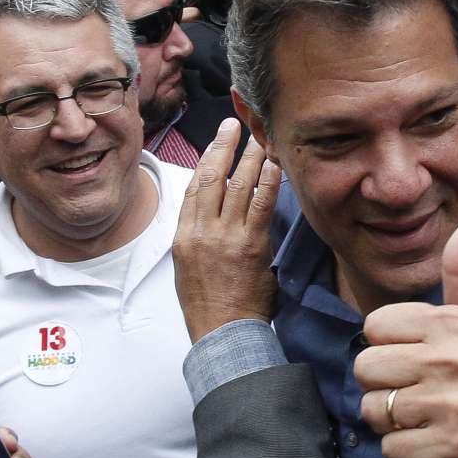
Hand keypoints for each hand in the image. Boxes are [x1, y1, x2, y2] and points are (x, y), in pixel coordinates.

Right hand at [171, 118, 282, 342]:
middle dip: (223, 147)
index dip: (205, 160)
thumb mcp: (188, 267)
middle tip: (234, 125)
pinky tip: (274, 166)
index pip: (193, 188)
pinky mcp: (251, 245)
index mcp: (183, 236)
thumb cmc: (208, 304)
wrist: (221, 331)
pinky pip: (261, 206)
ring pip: (237, 186)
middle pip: (211, 178)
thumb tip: (215, 213)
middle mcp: (201, 232)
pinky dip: (268, 183)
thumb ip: (199, 236)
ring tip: (258, 138)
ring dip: (249, 158)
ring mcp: (226, 237)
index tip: (215, 143)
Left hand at [355, 216, 457, 457]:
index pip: (374, 326)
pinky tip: (433, 442)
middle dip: (384, 386)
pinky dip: (406, 453)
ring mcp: (453, 404)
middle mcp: (455, 359)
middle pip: (365, 368)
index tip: (419, 357)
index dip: (389, 346)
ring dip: (392, 421)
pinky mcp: (448, 446)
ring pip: (372, 409)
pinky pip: (390, 449)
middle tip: (420, 392)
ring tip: (426, 417)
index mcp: (457, 323)